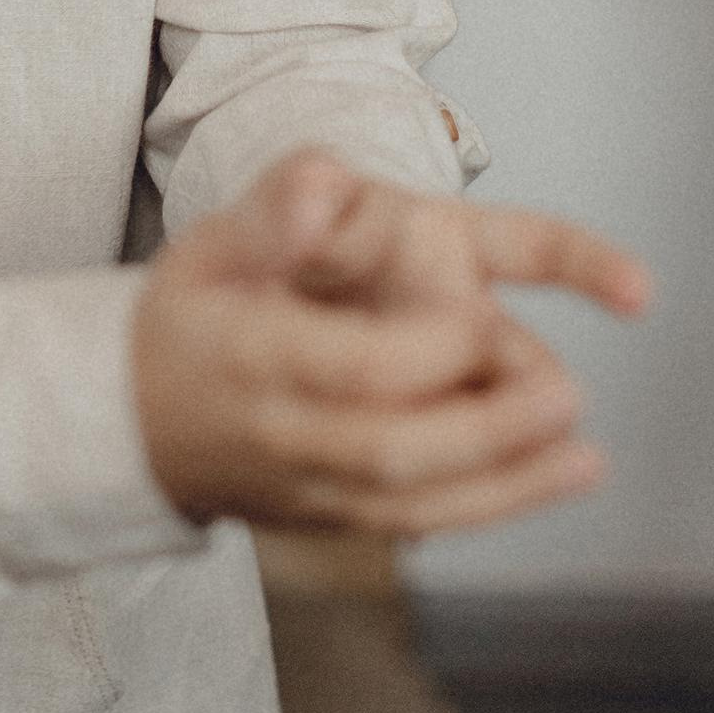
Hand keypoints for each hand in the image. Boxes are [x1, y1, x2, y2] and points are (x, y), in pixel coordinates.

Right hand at [130, 148, 650, 538]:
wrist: (126, 420)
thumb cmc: (186, 316)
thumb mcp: (209, 243)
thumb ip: (272, 209)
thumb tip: (322, 187)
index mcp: (251, 353)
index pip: (353, 366)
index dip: (428, 349)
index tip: (485, 319)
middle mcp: (278, 432)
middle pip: (392, 448)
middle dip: (487, 429)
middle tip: (567, 394)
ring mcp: (300, 487)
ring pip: (411, 503)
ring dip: (510, 485)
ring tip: (587, 456)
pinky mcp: (324, 521)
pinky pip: (411, 525)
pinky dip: (490, 507)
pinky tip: (556, 478)